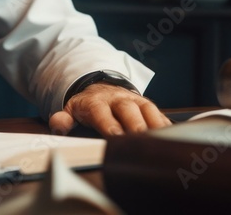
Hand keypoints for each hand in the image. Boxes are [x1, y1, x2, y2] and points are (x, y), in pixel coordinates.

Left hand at [48, 83, 171, 135]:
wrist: (101, 89)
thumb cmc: (86, 107)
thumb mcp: (70, 110)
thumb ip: (63, 119)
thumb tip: (58, 124)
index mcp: (96, 102)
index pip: (102, 113)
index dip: (109, 125)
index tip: (115, 137)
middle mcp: (118, 100)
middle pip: (129, 111)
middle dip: (135, 126)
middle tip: (140, 142)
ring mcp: (135, 101)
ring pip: (148, 111)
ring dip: (154, 126)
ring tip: (160, 141)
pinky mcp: (148, 106)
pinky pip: (159, 115)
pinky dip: (166, 126)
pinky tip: (171, 139)